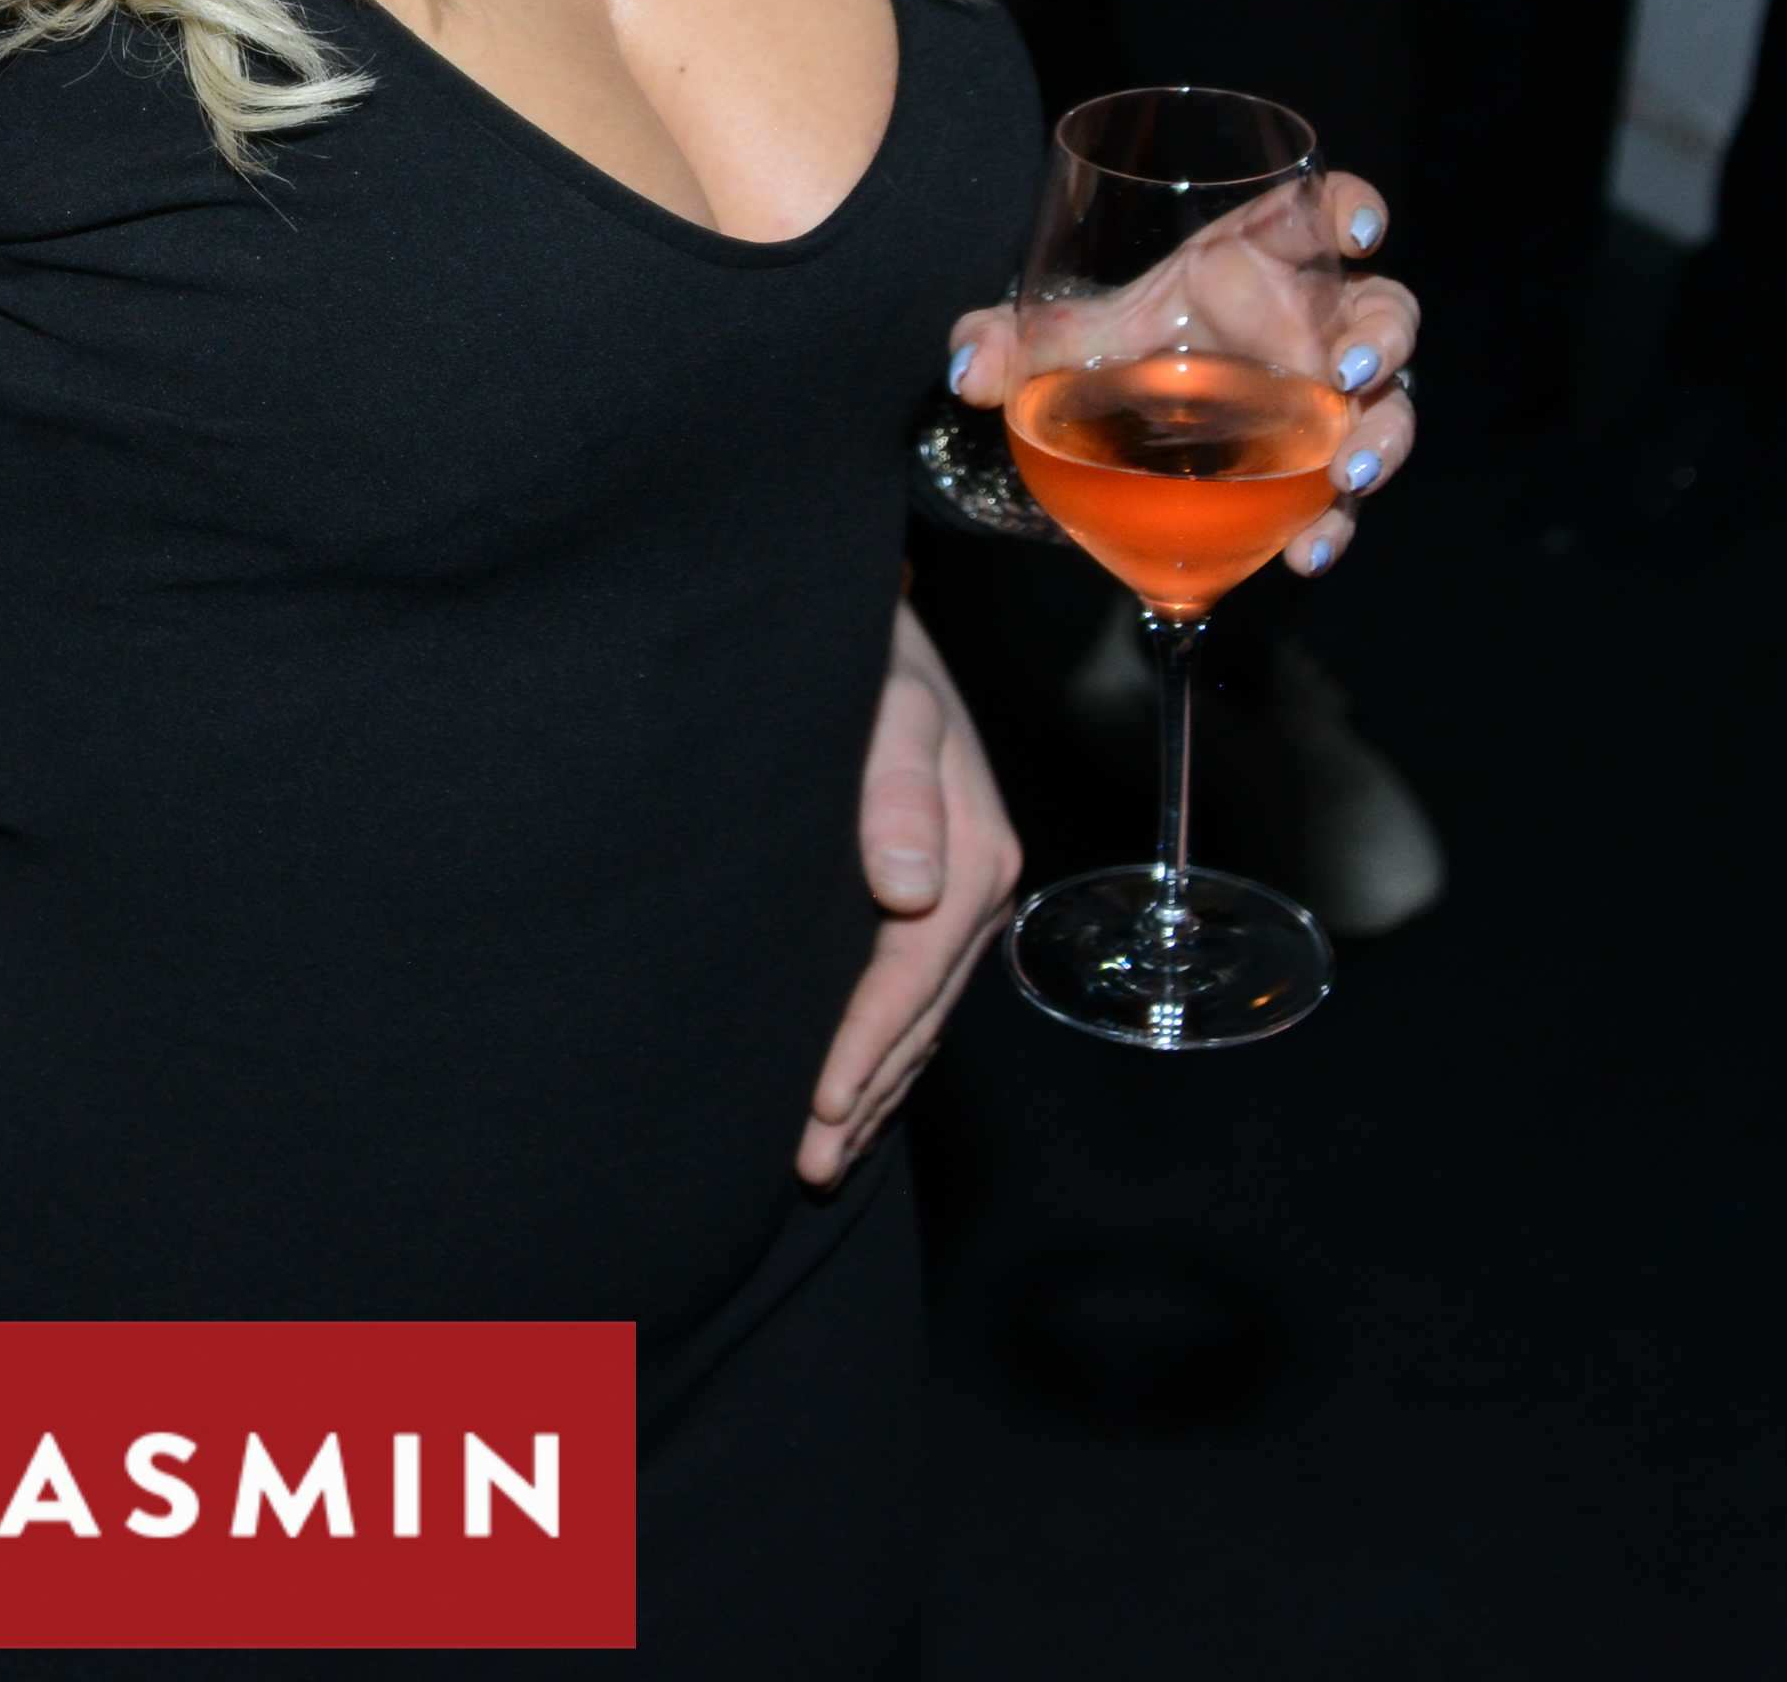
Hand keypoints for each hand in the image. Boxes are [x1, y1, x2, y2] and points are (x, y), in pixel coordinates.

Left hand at [798, 603, 1019, 1184]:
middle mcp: (978, 883)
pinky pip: (916, 992)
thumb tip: (908, 885)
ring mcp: (962, 893)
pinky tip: (853, 1086)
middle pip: (920, 1016)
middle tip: (808, 1166)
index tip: (817, 1111)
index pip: (910, 979)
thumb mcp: (887, 698)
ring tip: (821, 1155)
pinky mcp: (940, 890)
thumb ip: (897, 784)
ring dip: (877, 1087)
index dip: (863, 1050)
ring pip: (920, 1016)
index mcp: (974, 854)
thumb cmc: (872, 654)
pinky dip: (886, 1048)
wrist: (880, 621)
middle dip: (867, 1094)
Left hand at [943, 174, 1422, 575]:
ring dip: (1381, 438)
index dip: (1352, 210)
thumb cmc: (1121, 349)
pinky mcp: (1318, 466)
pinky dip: (1334, 524)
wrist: (1127, 421)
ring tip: (1347, 474)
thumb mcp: (1064, 340)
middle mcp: (1313, 324)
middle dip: (1381, 342)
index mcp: (1262, 260)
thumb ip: (1008, 342)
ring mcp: (1328, 398)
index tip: (1354, 232)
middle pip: (1384, 316)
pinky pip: (1345, 495)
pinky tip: (1308, 553)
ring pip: (1389, 408)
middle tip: (1349, 375)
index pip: (1325, 212)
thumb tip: (965, 373)